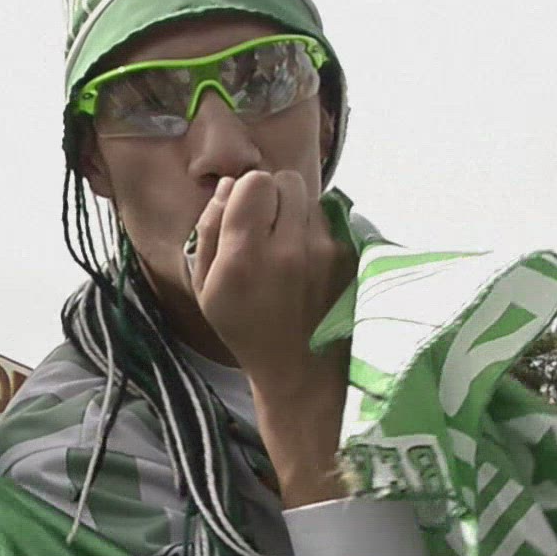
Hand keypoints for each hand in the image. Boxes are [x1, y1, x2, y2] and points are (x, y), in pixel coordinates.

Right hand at [189, 170, 354, 508]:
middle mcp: (290, 249)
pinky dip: (317, 233)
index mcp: (245, 257)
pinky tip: (309, 262)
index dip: (247, 193)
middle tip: (267, 229)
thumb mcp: (205, 288)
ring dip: (297, 213)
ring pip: (311, 199)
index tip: (244, 216)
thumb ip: (209, 231)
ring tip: (288, 249)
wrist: (301, 373)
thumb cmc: (246, 329)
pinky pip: (331, 222)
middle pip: (286, 181)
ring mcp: (327, 253)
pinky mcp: (351, 258)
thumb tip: (228, 186)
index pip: (255, 182)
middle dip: (273, 197)